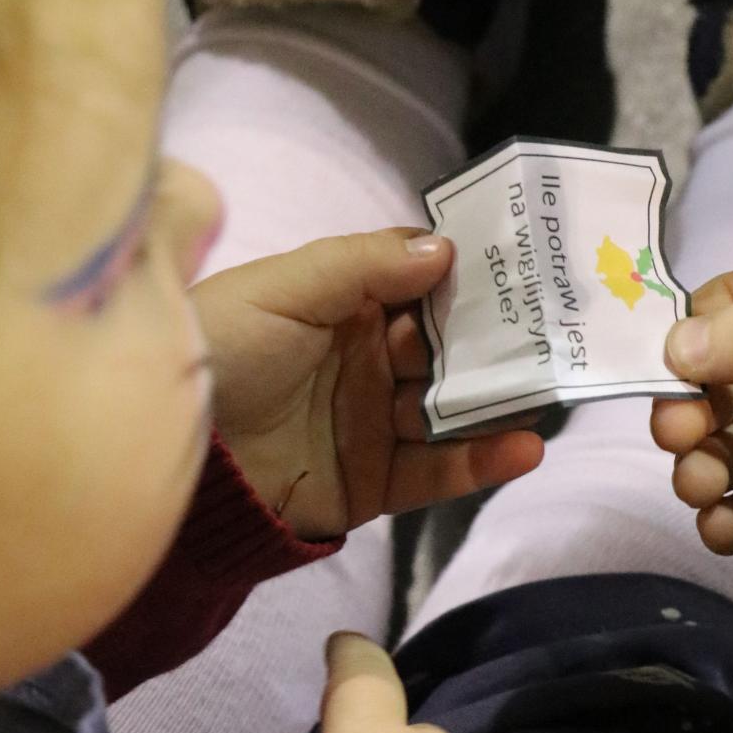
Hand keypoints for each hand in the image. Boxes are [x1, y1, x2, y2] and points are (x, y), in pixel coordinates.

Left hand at [191, 228, 541, 539]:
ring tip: (551, 388)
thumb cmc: (218, 350)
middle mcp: (364, 359)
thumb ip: (362, 265)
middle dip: (499, 337)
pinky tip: (523, 445)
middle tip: (558, 328)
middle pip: (446, 346)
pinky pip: (437, 472)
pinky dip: (482, 461)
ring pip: (451, 408)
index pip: (420, 281)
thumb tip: (445, 247)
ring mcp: (370, 423)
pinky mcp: (371, 484)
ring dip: (500, 398)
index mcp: (341, 303)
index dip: (468, 273)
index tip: (525, 263)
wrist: (173, 456)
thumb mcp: (283, 289)